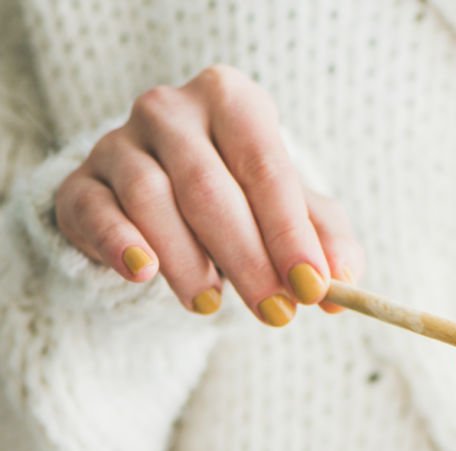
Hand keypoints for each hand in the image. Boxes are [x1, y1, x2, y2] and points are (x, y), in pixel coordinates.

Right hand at [55, 65, 362, 322]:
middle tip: (276, 315)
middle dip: (248, 259)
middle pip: (209, 188)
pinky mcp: (82, 184)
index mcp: (233, 103)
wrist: (168, 202)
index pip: (265, 167)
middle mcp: (171, 110)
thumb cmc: (245, 203)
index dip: (290, 232)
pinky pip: (94, 211)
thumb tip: (345, 283)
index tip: (312, 287)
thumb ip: (325, 242)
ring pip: (151, 199)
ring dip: (188, 262)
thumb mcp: (292, 215)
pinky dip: (119, 243)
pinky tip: (143, 274)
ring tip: (213, 306)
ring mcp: (119, 143)